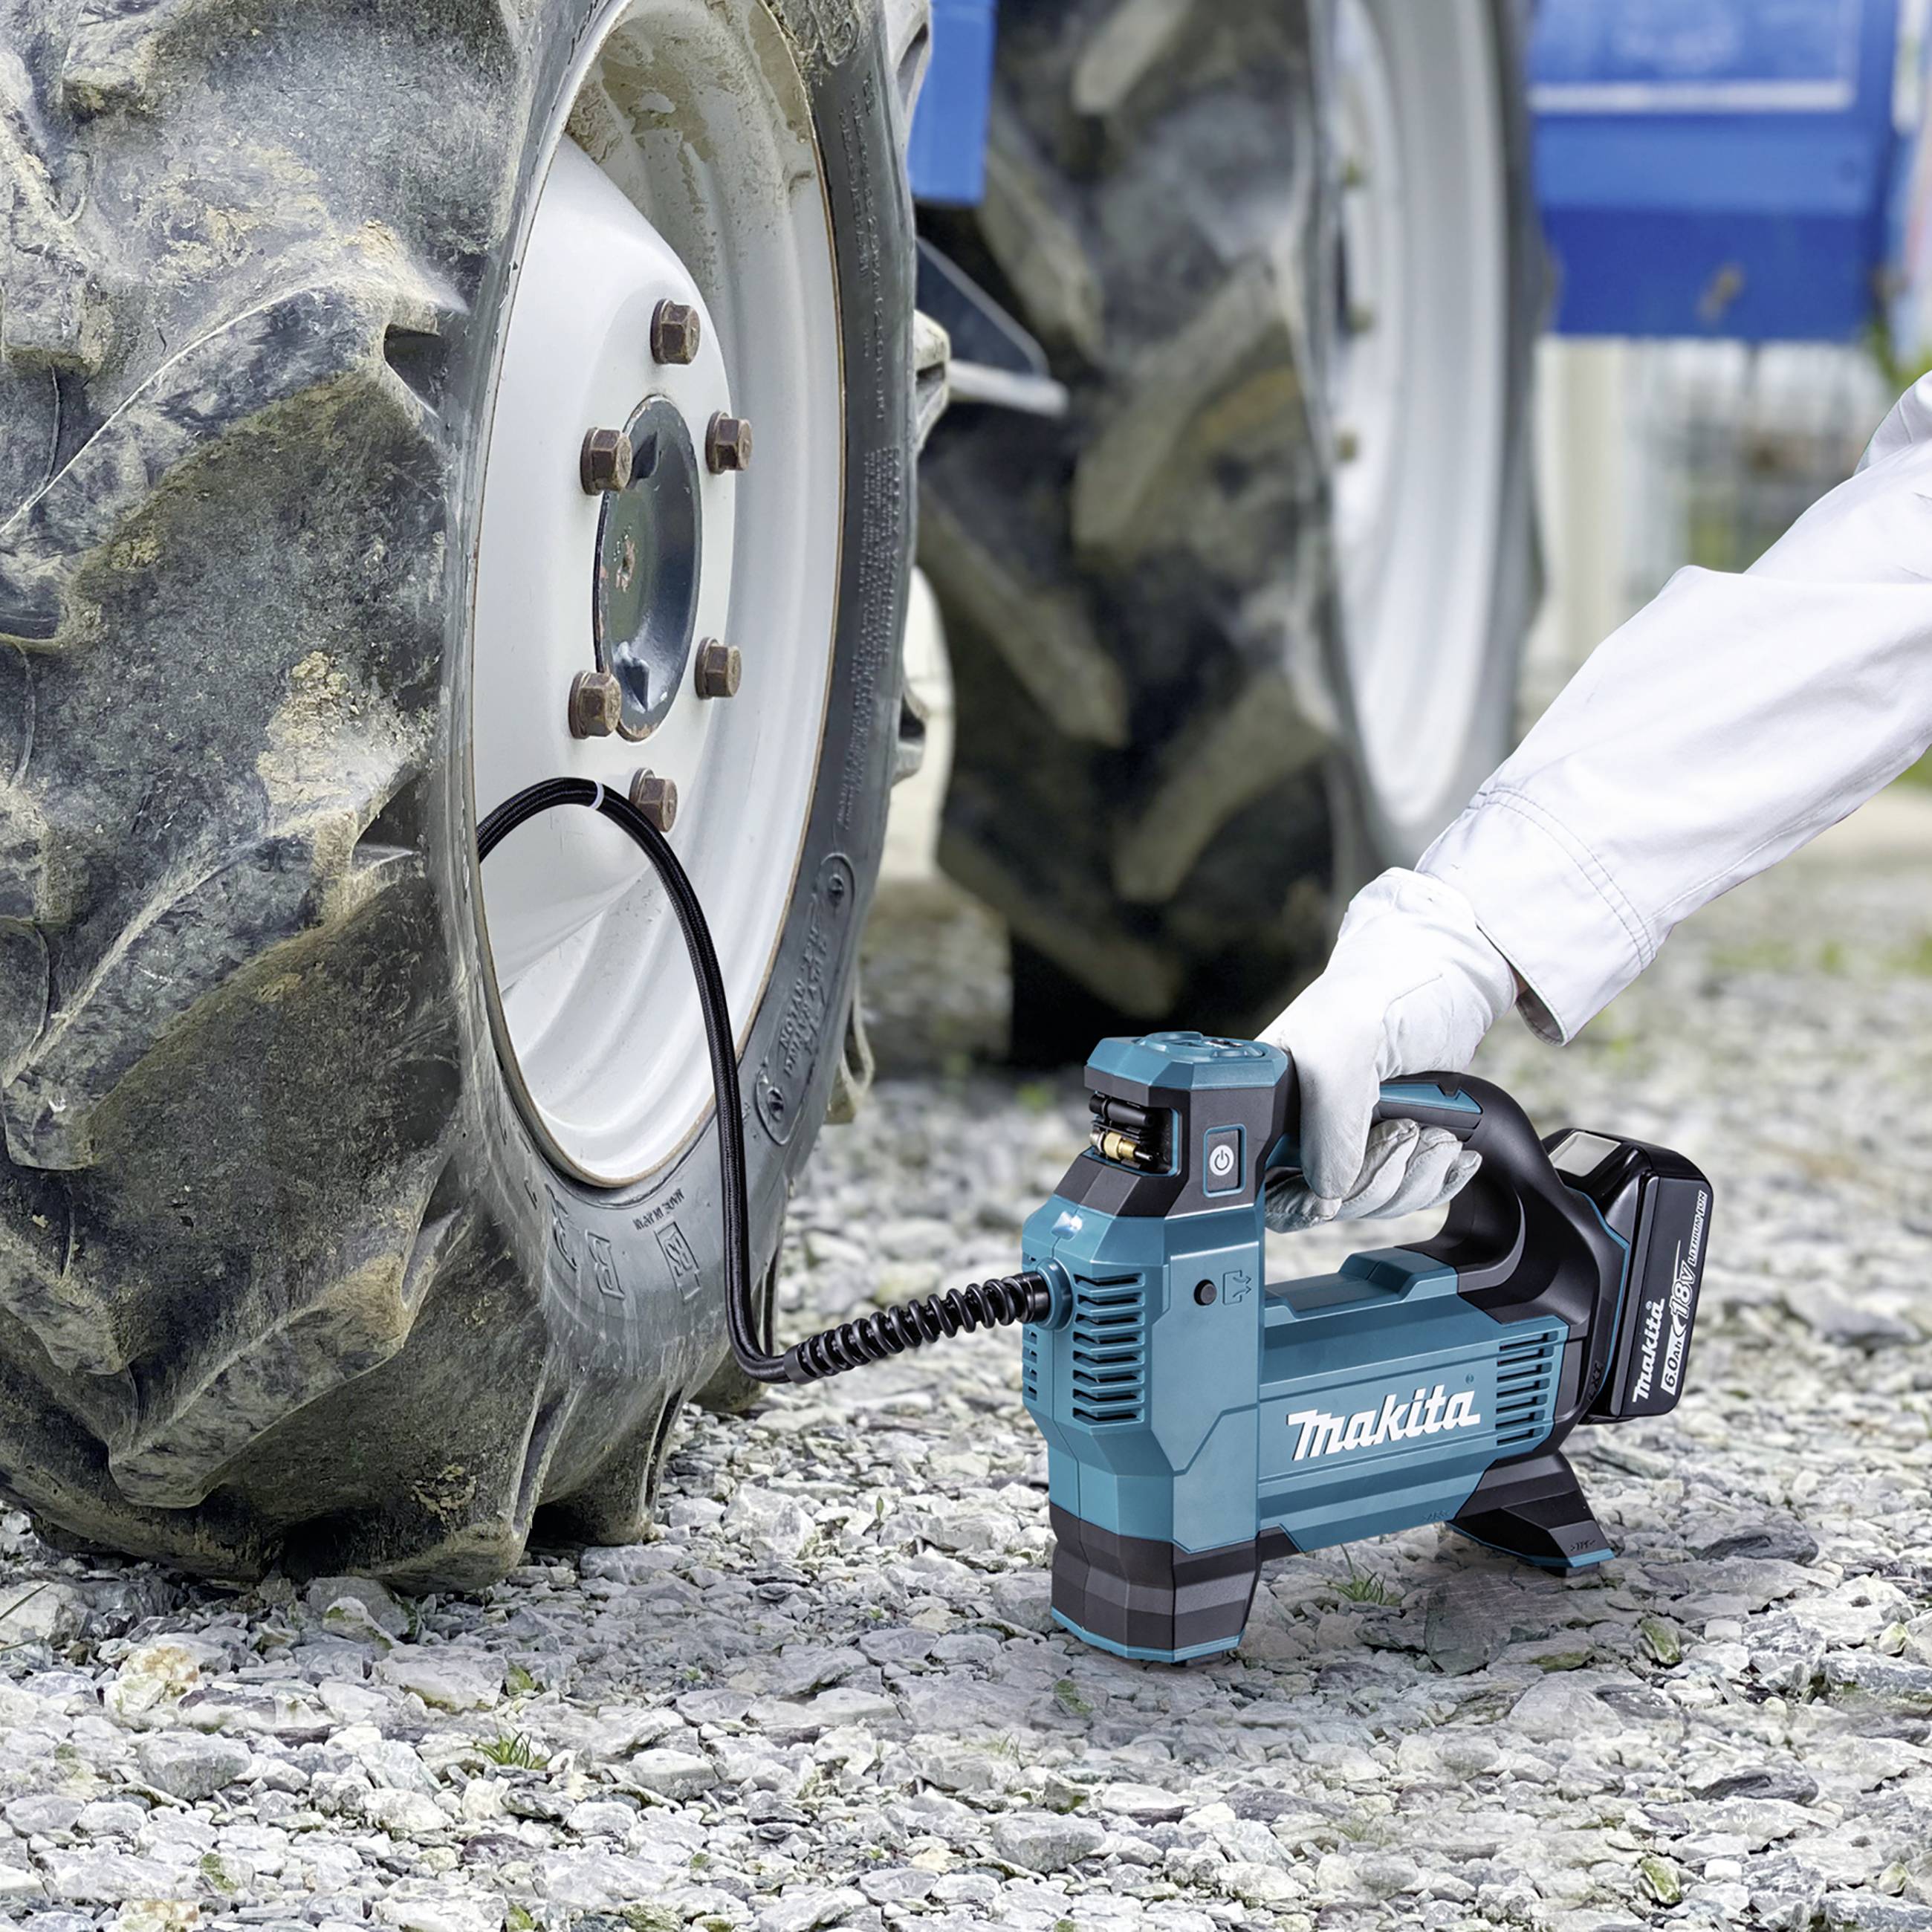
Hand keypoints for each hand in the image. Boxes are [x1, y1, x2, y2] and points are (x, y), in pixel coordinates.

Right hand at [1259, 868, 1517, 1230]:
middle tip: (1403, 1134)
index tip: (1329, 1195)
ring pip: (1370, 1201)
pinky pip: (1407, 1191)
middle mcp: (1303, 1121)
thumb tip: (1327, 1191)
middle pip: (1323, 1200)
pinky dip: (1437, 1181)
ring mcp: (1350, 1133)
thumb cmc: (1383, 986)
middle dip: (1373, 1182)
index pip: (1259, 1179)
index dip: (1295, 1200)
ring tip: (1435, 1134)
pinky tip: (1453, 1153)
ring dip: (1412, 1179)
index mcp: (1266, 1096)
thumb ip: (1325, 1124)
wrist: (1448, 970)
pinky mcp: (1393, 1139)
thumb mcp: (1341, 1050)